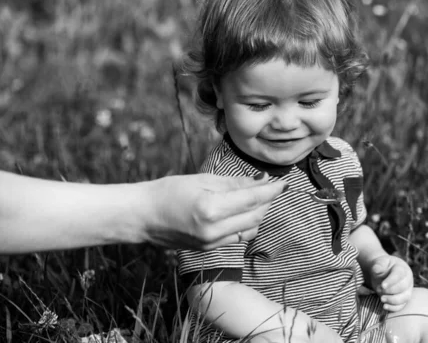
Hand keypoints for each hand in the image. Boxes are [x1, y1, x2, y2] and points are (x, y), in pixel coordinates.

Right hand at [145, 172, 286, 250]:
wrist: (142, 217)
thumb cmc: (168, 191)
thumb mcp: (202, 180)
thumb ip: (234, 183)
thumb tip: (261, 180)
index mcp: (211, 209)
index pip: (252, 199)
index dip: (271, 190)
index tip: (283, 182)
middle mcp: (214, 229)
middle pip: (255, 215)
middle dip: (267, 201)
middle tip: (271, 187)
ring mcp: (211, 243)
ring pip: (250, 228)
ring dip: (259, 213)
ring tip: (259, 198)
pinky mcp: (209, 249)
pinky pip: (238, 237)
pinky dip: (247, 224)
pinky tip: (245, 212)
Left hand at [368, 255, 413, 311]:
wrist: (384, 272)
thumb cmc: (383, 266)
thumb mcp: (380, 262)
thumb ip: (379, 265)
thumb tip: (377, 270)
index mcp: (402, 269)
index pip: (399, 275)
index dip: (391, 281)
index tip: (382, 285)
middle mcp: (407, 280)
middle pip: (403, 287)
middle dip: (391, 290)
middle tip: (379, 289)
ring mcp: (407, 291)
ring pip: (405, 298)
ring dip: (392, 300)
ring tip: (381, 299)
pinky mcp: (403, 300)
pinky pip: (401, 306)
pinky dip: (393, 308)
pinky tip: (384, 306)